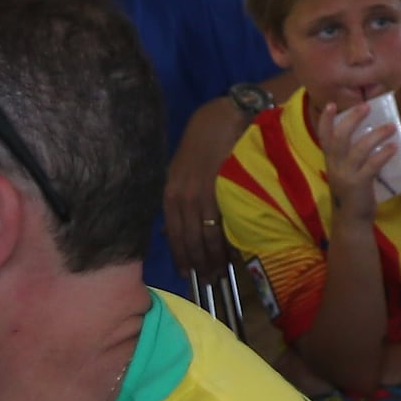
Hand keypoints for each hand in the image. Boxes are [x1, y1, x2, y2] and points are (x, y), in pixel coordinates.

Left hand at [164, 97, 254, 286]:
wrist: (222, 119)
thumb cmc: (204, 145)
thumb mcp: (182, 171)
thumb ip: (180, 199)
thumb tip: (173, 229)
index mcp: (170, 193)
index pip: (173, 233)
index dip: (180, 255)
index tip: (186, 274)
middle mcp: (181, 196)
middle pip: (188, 238)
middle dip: (197, 262)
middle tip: (207, 281)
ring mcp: (200, 193)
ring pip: (204, 235)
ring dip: (211, 258)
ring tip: (219, 274)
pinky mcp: (220, 190)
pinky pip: (221, 223)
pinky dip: (225, 242)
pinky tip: (230, 254)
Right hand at [318, 89, 400, 212]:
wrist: (351, 221)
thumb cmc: (352, 194)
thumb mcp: (346, 173)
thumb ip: (351, 157)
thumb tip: (370, 135)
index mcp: (331, 161)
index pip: (324, 137)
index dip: (326, 121)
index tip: (332, 105)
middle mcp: (335, 166)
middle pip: (340, 137)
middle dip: (352, 119)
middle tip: (366, 106)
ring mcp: (346, 175)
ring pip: (359, 149)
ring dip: (376, 134)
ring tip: (392, 127)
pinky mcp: (359, 184)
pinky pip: (372, 164)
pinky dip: (384, 153)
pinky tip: (394, 147)